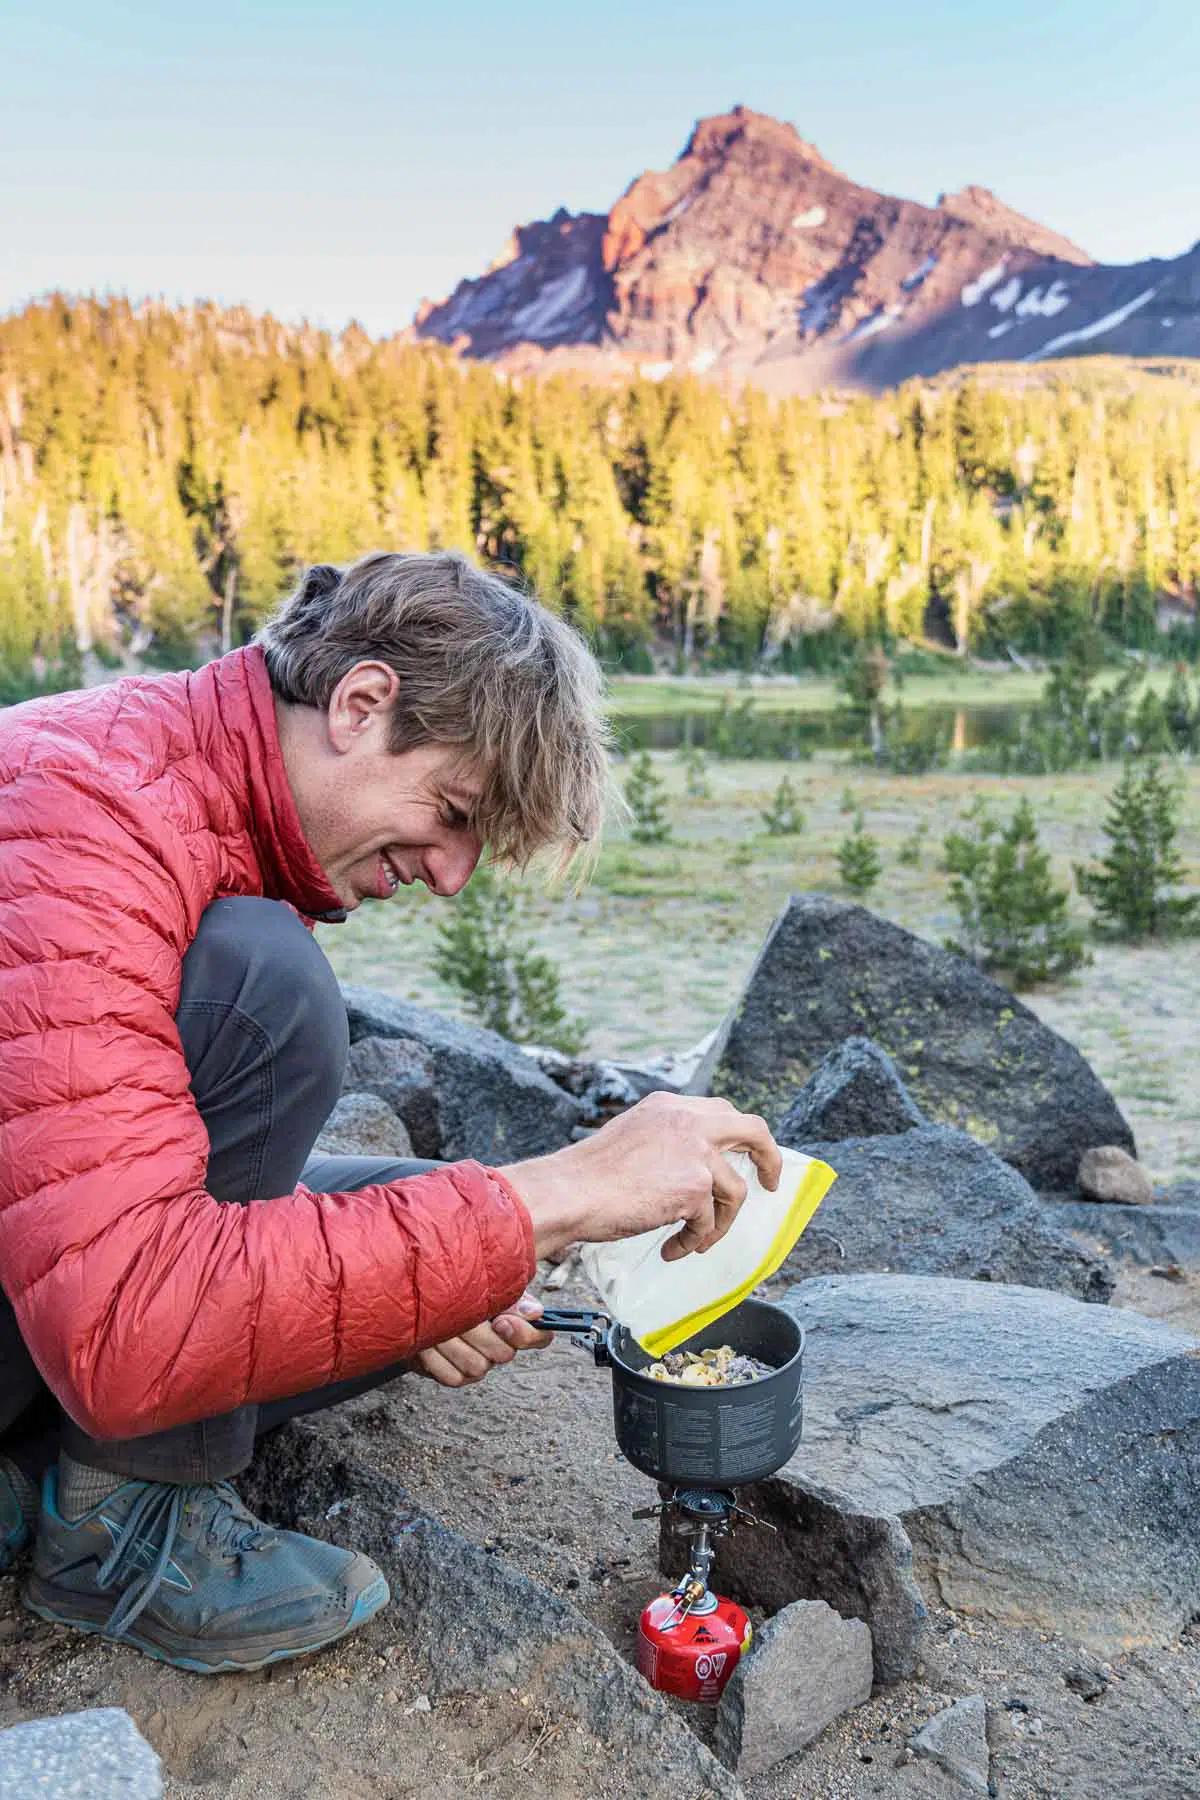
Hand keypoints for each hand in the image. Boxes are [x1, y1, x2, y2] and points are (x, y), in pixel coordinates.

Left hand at [411, 1291, 551, 1387]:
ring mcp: (479, 1363)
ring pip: (478, 1366)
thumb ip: (512, 1297)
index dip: (524, 1334)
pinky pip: (453, 1376)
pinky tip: (428, 1342)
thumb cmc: (456, 1289)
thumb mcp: (486, 1286)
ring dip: (453, 1342)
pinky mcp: (456, 1377)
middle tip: (460, 1315)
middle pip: (505, 1353)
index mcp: (514, 1321)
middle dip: (479, 1334)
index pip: (540, 1336)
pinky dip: (436, 1359)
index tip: (500, 1321)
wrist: (418, 1302)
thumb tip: (535, 1312)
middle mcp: (500, 1346)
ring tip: (438, 1324)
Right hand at [499, 1091, 779, 1263]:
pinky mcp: (694, 1186)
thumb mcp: (632, 1138)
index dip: (738, 1136)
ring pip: (734, 1190)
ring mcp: (695, 1151)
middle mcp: (687, 1121)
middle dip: (768, 1158)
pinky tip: (672, 1249)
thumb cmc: (589, 1176)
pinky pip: (708, 1222)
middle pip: (752, 1130)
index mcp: (669, 1107)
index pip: (720, 1112)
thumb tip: (690, 1170)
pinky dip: (694, 1240)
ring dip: (718, 1222)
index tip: (745, 1157)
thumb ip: (665, 1143)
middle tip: (769, 1184)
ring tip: (693, 1240)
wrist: (571, 1192)